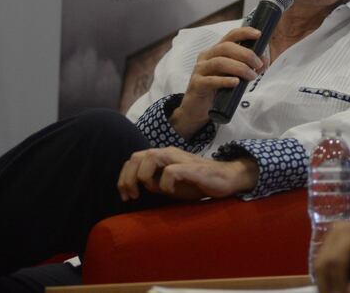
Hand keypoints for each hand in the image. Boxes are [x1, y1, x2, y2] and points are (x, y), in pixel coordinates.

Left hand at [117, 147, 258, 200]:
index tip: (127, 196)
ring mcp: (179, 159)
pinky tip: (170, 191)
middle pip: (136, 156)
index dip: (124, 177)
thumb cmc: (198, 183)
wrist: (226, 179)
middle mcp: (168, 153)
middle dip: (128, 178)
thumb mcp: (171, 185)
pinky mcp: (190, 168)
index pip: (134, 159)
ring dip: (142, 176)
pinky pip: (170, 172)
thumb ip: (155, 183)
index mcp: (162, 156)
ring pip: (150, 157)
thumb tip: (140, 187)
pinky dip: (165, 184)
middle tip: (131, 196)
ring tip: (147, 192)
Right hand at [171, 26, 266, 136]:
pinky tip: (236, 83)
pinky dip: (225, 80)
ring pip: (220, 62)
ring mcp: (200, 70)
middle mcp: (206, 57)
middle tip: (258, 64)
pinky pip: (211, 80)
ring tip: (251, 76)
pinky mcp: (197, 84)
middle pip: (226, 47)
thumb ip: (248, 67)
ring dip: (239, 68)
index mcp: (216, 51)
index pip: (230, 36)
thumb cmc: (216, 89)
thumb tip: (263, 60)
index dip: (244, 32)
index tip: (259, 34)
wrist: (197, 108)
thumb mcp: (234, 75)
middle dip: (246, 54)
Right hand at [314, 213, 349, 292]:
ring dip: (327, 285)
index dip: (338, 283)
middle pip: (323, 263)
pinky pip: (322, 265)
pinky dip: (327, 279)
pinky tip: (339, 288)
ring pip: (320, 266)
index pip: (337, 260)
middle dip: (329, 286)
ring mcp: (332, 235)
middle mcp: (339, 230)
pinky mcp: (330, 242)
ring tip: (341, 292)